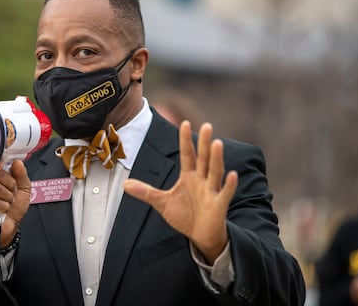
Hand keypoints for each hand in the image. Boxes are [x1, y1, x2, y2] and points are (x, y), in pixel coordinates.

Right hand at [0, 160, 30, 246]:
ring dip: (7, 196)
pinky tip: (3, 208)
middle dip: (10, 183)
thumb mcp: (23, 188)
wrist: (10, 225)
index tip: (4, 166)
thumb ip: (21, 174)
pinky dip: (3, 205)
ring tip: (8, 201)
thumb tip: (17, 162)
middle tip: (13, 191)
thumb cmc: (14, 206)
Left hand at [123, 121, 237, 263]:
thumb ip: (146, 192)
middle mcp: (201, 180)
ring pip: (214, 172)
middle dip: (203, 143)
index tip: (184, 123)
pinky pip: (225, 194)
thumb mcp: (162, 203)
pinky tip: (232, 174)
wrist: (199, 235)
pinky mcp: (219, 205)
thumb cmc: (184, 215)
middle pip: (203, 159)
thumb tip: (124, 185)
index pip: (187, 155)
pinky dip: (229, 185)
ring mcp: (211, 191)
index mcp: (188, 176)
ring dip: (216, 159)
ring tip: (217, 143)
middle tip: (206, 125)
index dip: (185, 140)